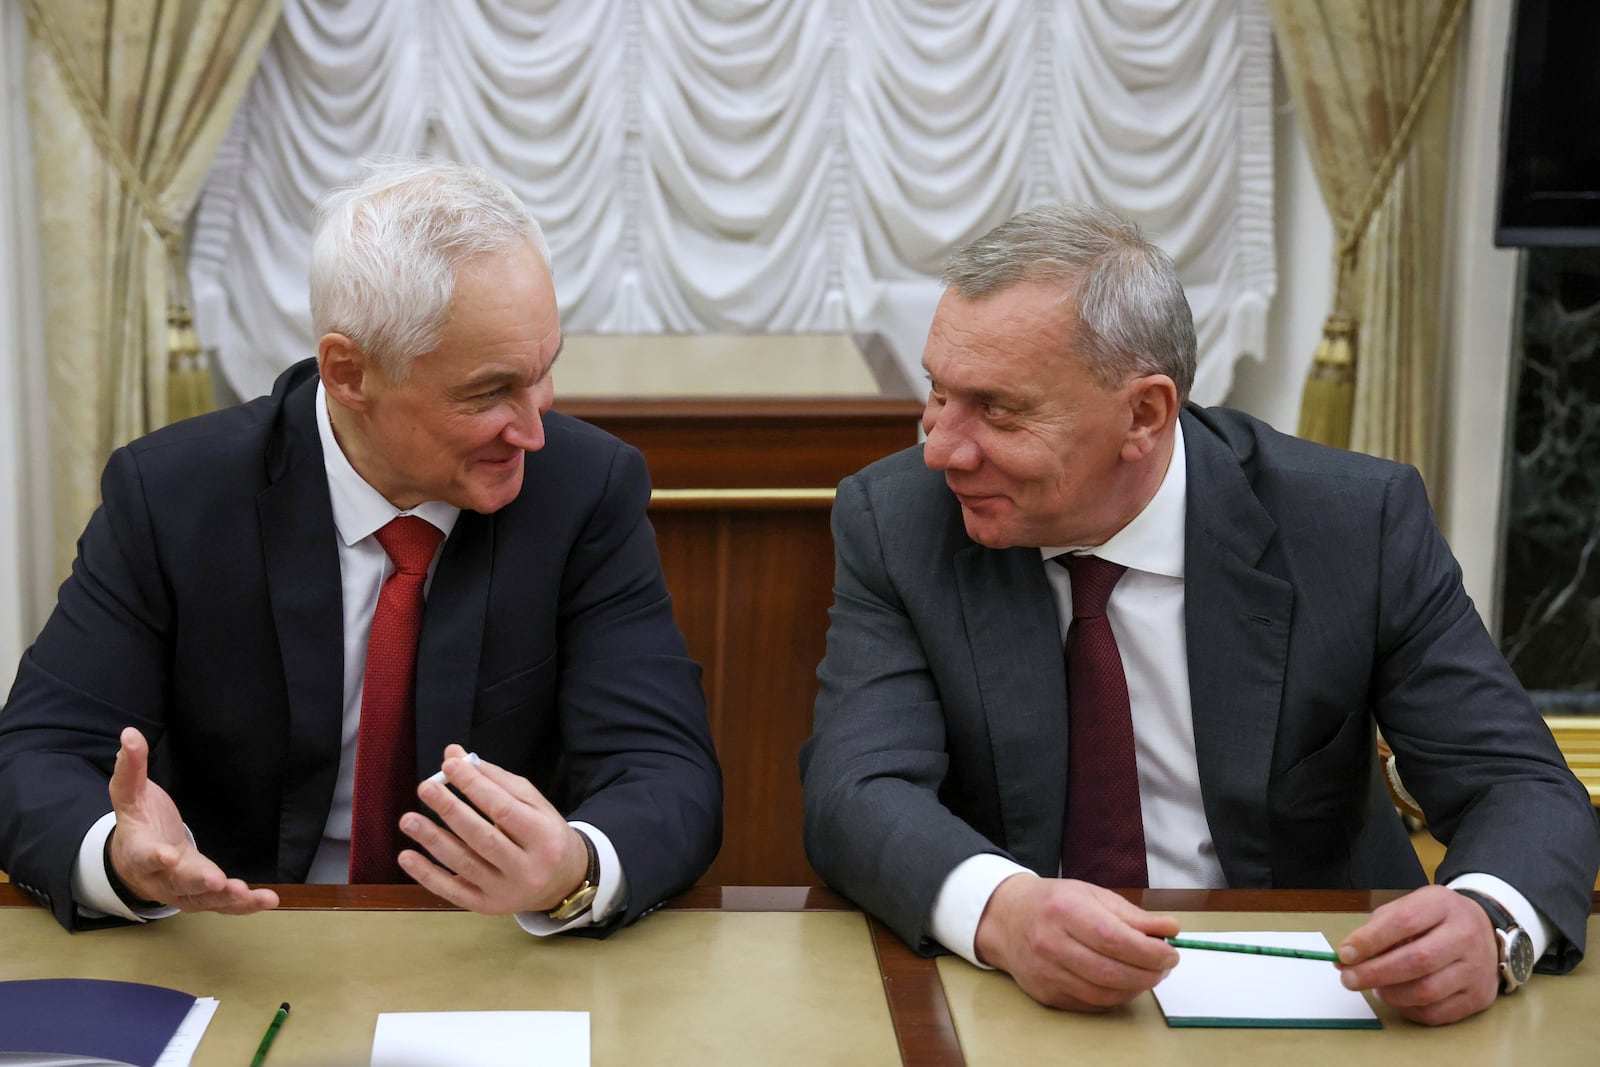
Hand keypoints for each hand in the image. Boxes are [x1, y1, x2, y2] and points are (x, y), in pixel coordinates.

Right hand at [106, 727, 278, 913]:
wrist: (135, 862)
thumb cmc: (138, 824)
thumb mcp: (129, 794)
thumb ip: (130, 768)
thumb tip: (130, 734)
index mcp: (140, 851)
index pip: (144, 855)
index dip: (154, 857)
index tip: (167, 855)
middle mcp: (161, 877)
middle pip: (178, 881)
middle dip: (197, 881)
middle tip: (215, 880)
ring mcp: (182, 890)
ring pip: (203, 899)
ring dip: (226, 897)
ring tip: (248, 893)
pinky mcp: (203, 896)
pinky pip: (223, 905)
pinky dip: (244, 905)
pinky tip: (269, 899)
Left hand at [400, 744, 589, 914]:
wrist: (562, 882)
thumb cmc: (544, 834)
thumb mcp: (533, 803)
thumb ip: (496, 780)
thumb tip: (456, 757)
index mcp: (544, 836)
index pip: (504, 810)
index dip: (475, 787)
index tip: (450, 765)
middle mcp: (527, 868)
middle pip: (483, 838)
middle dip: (451, 810)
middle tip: (426, 788)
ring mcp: (505, 891)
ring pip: (464, 864)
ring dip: (433, 840)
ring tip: (408, 819)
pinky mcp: (486, 906)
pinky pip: (452, 892)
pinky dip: (427, 875)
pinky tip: (407, 856)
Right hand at [973, 874, 1179, 1010]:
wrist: (1007, 919)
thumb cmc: (1055, 903)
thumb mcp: (1093, 896)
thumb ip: (1133, 915)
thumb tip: (1171, 929)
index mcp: (1064, 910)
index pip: (1114, 939)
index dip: (1149, 951)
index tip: (1170, 953)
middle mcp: (1050, 942)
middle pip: (1110, 971)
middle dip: (1148, 973)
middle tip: (1164, 967)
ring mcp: (1046, 972)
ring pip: (1103, 993)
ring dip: (1135, 988)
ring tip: (1148, 974)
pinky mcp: (1046, 994)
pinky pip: (1091, 1004)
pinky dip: (1116, 997)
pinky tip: (1124, 983)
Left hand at [1336, 884, 1499, 1024]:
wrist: (1484, 931)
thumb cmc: (1436, 919)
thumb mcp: (1410, 907)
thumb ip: (1377, 929)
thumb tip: (1345, 958)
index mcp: (1442, 905)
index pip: (1403, 921)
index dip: (1370, 940)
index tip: (1344, 954)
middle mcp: (1465, 935)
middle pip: (1418, 960)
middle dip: (1376, 973)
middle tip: (1349, 979)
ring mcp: (1476, 969)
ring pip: (1427, 991)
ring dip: (1391, 994)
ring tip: (1375, 987)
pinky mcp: (1479, 997)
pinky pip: (1437, 1013)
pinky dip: (1409, 1010)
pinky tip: (1399, 999)